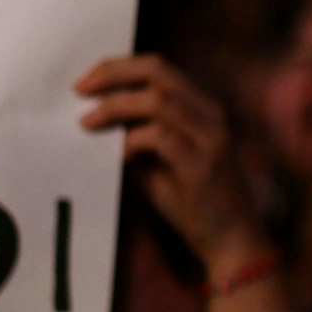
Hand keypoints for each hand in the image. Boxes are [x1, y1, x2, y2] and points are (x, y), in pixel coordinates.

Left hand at [75, 55, 264, 271]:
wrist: (231, 243)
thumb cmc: (194, 206)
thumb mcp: (158, 164)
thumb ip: (136, 138)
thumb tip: (95, 119)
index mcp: (203, 109)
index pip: (159, 68)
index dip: (120, 68)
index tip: (87, 82)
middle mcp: (212, 115)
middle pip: (158, 71)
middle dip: (113, 74)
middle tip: (80, 90)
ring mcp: (211, 138)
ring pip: (157, 100)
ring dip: (115, 107)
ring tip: (87, 122)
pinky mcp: (203, 164)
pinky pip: (159, 137)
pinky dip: (131, 140)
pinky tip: (115, 153)